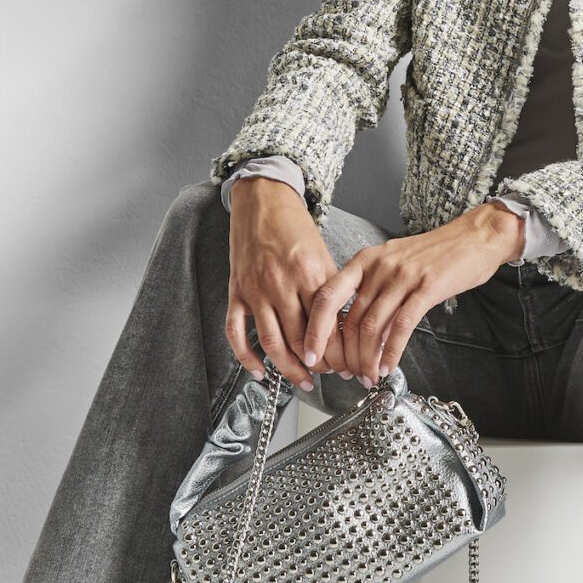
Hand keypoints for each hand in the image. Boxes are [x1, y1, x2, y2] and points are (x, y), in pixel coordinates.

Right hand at [225, 176, 341, 391]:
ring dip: (287, 369)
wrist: (262, 200)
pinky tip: (258, 372)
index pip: (327, 326)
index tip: (346, 365)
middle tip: (327, 377)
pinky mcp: (237, 292)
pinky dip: (246, 358)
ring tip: (301, 381)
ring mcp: (256, 290)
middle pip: (300, 339)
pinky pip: (237, 333)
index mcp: (310, 273)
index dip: (338, 352)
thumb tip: (343, 328)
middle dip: (317, 365)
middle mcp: (282, 284)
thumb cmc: (295, 227)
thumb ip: (331, 290)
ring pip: (271, 343)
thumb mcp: (322, 254)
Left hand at [301, 204, 524, 386]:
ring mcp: (403, 276)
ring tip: (368, 375)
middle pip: (349, 319)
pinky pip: (402, 326)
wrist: (474, 237)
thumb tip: (355, 330)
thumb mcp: (393, 264)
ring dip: (367, 359)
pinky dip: (391, 352)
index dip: (315, 330)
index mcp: (364, 260)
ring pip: (373, 327)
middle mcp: (379, 267)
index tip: (311, 354)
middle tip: (347, 374)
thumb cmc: (435, 253)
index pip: (326, 297)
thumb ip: (372, 292)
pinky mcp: (427, 288)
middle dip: (345, 355)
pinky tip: (388, 366)